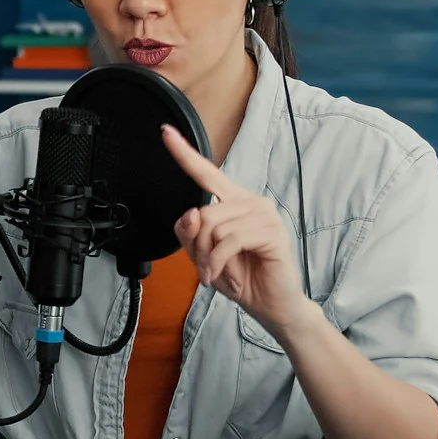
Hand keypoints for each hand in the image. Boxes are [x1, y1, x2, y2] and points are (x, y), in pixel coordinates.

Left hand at [163, 124, 308, 336]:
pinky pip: (229, 240)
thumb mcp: (204, 256)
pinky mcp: (272, 231)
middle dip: (197, 247)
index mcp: (233, 202)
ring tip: (221, 273)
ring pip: (213, 227)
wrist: (272, 305)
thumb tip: (190, 214)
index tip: (165, 133)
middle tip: (207, 268)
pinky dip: (220, 263)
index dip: (184, 153)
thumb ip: (190, 234)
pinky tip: (227, 276)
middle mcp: (250, 202)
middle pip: (203, 212)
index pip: (206, 172)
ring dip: (209, 259)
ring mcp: (264, 214)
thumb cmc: (242, 278)